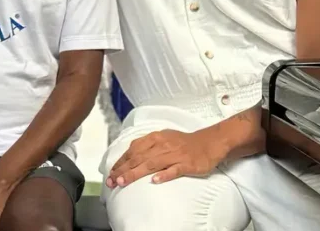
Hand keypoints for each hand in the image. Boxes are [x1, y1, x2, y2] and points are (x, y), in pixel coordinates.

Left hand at [106, 128, 224, 187]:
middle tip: (112, 182)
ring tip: (123, 182)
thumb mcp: (162, 138)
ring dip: (136, 173)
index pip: (133, 150)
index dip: (120, 162)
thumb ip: (147, 145)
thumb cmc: (183, 142)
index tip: (111, 173)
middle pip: (139, 158)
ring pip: (151, 164)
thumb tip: (129, 154)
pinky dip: (164, 175)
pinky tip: (154, 181)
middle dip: (123, 170)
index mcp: (155, 138)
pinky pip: (174, 170)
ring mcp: (175, 154)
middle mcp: (162, 145)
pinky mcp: (187, 164)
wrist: (209, 142)